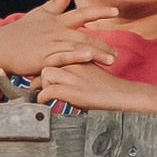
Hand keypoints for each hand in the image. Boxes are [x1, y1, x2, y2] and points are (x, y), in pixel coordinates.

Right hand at [0, 0, 121, 79]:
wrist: (1, 47)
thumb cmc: (20, 31)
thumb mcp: (39, 14)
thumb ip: (56, 3)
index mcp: (57, 20)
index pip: (82, 13)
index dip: (99, 11)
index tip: (115, 11)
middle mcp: (57, 31)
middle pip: (85, 35)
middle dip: (103, 44)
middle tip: (117, 53)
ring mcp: (50, 45)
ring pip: (78, 47)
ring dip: (97, 53)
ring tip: (111, 60)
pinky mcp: (43, 59)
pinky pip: (62, 57)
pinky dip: (76, 56)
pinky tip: (88, 58)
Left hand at [33, 58, 148, 110]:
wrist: (122, 95)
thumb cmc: (105, 85)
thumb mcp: (88, 69)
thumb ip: (74, 67)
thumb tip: (58, 74)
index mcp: (78, 55)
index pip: (53, 53)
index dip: (43, 64)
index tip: (37, 74)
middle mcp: (74, 62)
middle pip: (46, 62)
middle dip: (38, 76)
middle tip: (34, 85)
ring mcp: (74, 76)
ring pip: (46, 74)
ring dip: (41, 86)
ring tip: (41, 94)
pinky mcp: (73, 90)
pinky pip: (49, 91)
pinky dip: (43, 98)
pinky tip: (44, 102)